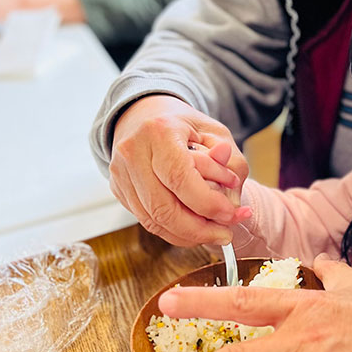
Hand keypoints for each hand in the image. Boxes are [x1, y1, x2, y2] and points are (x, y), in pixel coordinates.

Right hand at [110, 95, 251, 246]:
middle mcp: (133, 152)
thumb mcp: (216, 134)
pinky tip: (194, 230)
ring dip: (187, 235)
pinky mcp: (119, 190)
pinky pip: (146, 221)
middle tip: (226, 234)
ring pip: (153, 220)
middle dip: (199, 229)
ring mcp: (121, 173)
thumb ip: (231, 163)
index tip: (231, 214)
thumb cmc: (184, 126)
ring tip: (214, 233)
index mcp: (159, 130)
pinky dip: (173, 232)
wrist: (144, 116)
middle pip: (163, 207)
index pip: (180, 177)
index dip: (207, 203)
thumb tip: (232, 202)